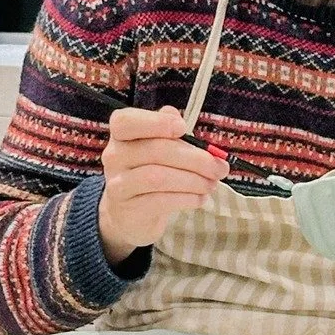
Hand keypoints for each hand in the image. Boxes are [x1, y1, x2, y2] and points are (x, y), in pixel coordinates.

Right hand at [98, 105, 226, 265]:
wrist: (129, 213)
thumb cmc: (149, 171)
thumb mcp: (160, 148)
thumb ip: (171, 133)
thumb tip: (185, 124)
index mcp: (122, 134)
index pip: (126, 121)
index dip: (156, 122)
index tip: (183, 128)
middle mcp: (114, 156)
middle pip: (155, 150)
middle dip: (194, 159)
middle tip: (220, 168)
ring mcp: (118, 183)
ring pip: (157, 177)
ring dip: (193, 181)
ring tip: (211, 185)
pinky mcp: (127, 209)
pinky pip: (159, 201)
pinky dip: (185, 199)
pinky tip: (200, 199)